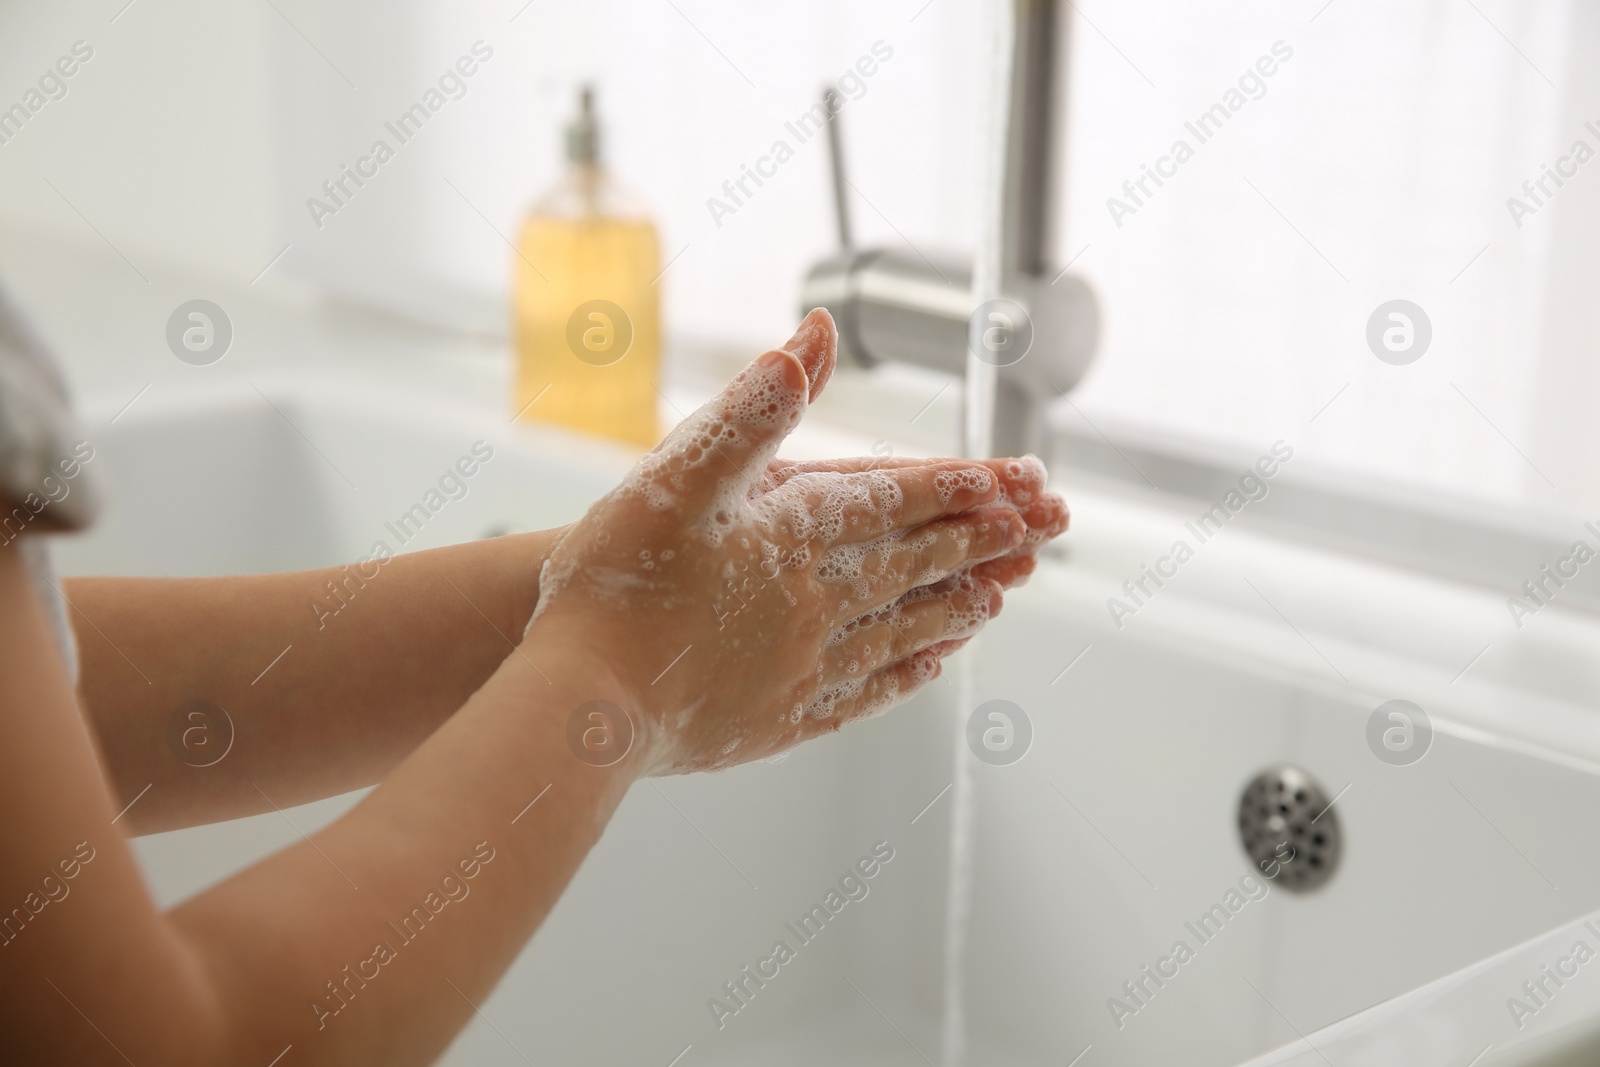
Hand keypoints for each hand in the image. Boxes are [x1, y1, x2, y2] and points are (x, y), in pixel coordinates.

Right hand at [523, 309, 1067, 774]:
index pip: (892, 504)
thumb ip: (753, 407)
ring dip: (955, 607)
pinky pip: (866, 692)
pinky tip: (929, 669)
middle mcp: (816, 605)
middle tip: (1036, 536)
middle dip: (979, 545)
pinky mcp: (780, 720)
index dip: (953, 488)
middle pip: (915, 567)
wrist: (581, 702)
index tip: (1008, 481)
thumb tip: (815, 337)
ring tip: (996, 597)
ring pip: (903, 632)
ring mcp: (803, 669)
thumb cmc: (616, 583)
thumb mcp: (676, 473)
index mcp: (793, 540)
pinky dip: (909, 674)